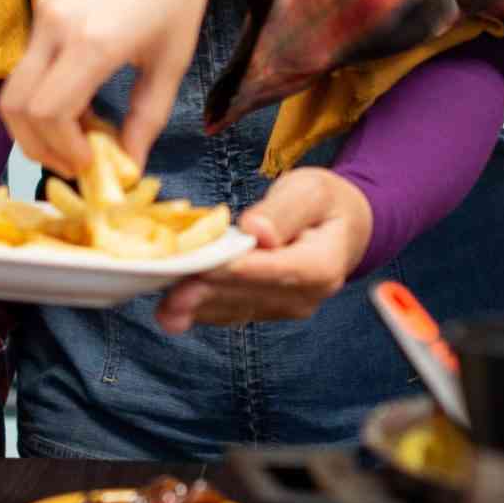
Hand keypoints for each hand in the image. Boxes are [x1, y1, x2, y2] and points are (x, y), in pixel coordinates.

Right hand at [0, 0, 300, 176]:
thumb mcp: (172, 60)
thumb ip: (148, 117)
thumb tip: (129, 166)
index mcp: (94, 42)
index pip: (48, 114)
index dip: (62, 150)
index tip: (91, 164)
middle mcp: (57, 26)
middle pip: (15, 106)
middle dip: (37, 144)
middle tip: (73, 161)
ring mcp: (44, 9)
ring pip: (15, 84)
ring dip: (38, 120)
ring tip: (80, 131)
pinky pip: (29, 58)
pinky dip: (44, 89)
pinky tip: (80, 94)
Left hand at [155, 167, 372, 331]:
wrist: (339, 228)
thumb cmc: (323, 202)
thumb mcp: (311, 191)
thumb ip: (284, 211)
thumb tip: (258, 231)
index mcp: (324, 265)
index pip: (279, 271)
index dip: (241, 271)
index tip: (207, 269)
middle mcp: (306, 295)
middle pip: (250, 293)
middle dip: (208, 292)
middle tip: (170, 291)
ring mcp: (284, 307)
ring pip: (235, 307)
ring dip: (198, 307)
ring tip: (164, 308)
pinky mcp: (264, 309)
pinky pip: (230, 311)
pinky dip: (200, 309)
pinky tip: (171, 311)